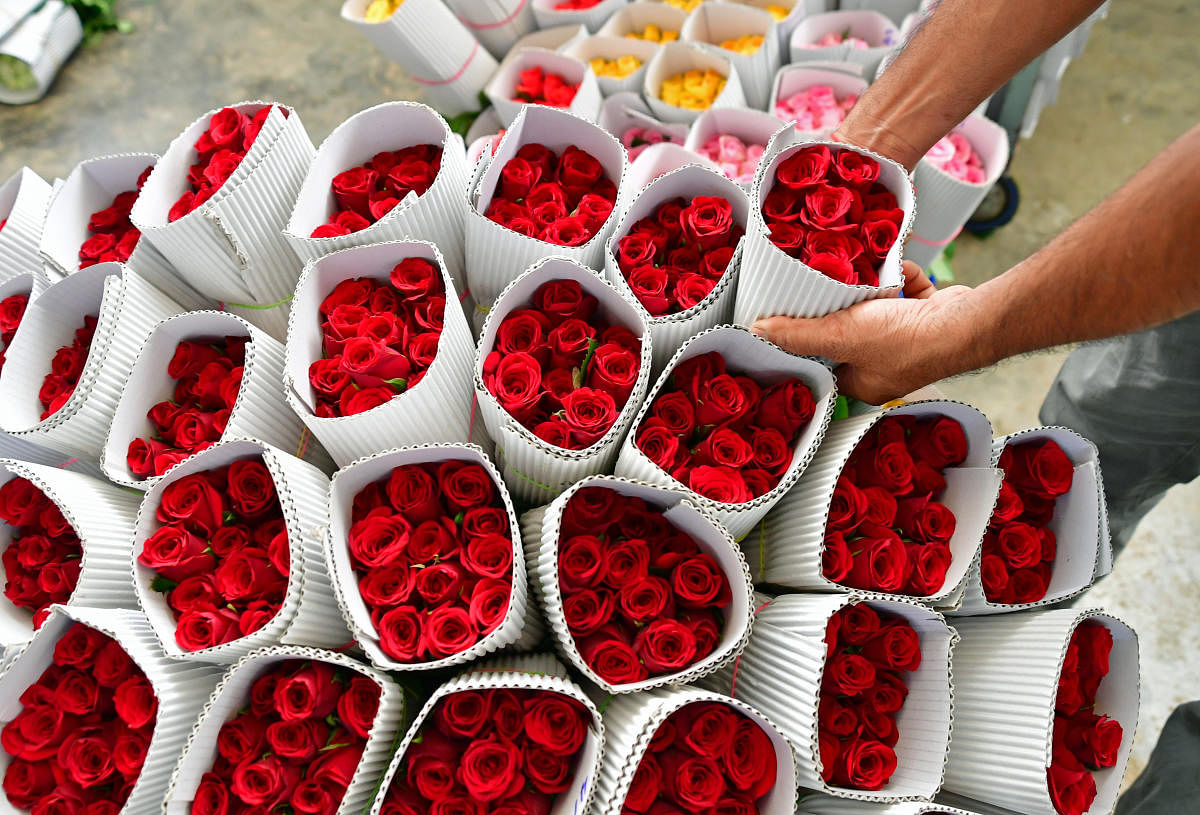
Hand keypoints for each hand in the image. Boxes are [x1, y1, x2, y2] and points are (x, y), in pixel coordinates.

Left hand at [750, 261, 975, 403]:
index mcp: (863, 383)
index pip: (823, 365)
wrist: (968, 322)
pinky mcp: (927, 316)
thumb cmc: (906, 340)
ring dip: (870, 288)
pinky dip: (900, 278)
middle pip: (848, 334)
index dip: (807, 343)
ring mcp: (908, 340)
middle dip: (839, 309)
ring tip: (860, 273)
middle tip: (821, 287)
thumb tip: (758, 331)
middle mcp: (885, 366)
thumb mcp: (841, 336)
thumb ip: (799, 335)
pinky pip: (903, 293)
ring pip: (876, 309)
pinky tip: (897, 268)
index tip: (793, 319)